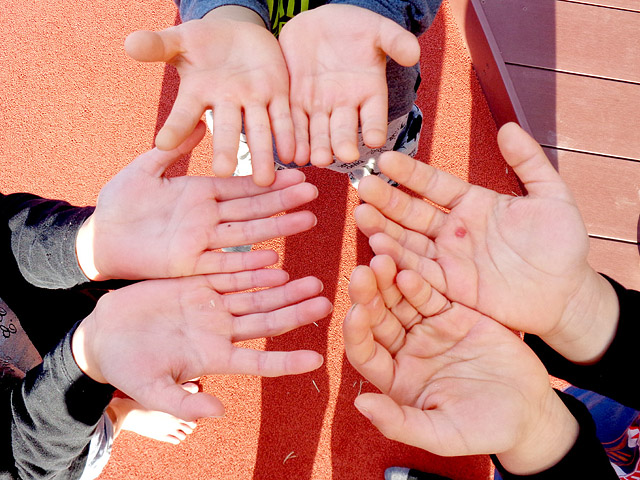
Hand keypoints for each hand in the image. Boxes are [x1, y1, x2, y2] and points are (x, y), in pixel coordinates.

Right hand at [72, 270, 331, 420]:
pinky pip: (230, 275)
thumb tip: (219, 411)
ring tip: (313, 281)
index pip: (259, 362)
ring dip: (284, 289)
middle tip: (326, 303)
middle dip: (296, 313)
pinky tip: (276, 264)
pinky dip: (252, 270)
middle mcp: (219, 331)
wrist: (103, 335)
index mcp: (214, 358)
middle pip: (266, 322)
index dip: (286, 361)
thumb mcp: (151, 391)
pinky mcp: (197, 285)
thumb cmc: (127, 368)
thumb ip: (183, 401)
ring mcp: (211, 307)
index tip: (317, 359)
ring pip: (255, 296)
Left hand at [76, 122, 317, 280]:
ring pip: (246, 233)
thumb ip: (174, 150)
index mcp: (200, 193)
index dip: (270, 180)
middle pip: (253, 208)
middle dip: (284, 201)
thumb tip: (203, 121)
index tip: (296, 173)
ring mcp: (201, 241)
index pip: (242, 184)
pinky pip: (223, 264)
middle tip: (314, 194)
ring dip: (277, 228)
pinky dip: (248, 264)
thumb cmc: (119, 203)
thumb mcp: (146, 169)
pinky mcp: (189, 263)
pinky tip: (274, 261)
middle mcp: (207, 217)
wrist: (99, 238)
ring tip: (307, 221)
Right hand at [125, 6, 293, 185]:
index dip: (174, 126)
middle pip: (225, 129)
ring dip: (262, 154)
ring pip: (258, 131)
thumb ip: (159, 44)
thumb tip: (130, 43)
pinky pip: (284, 117)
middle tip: (222, 172)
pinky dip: (289, 136)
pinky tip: (294, 157)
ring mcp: (253, 103)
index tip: (162, 143)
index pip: (183, 112)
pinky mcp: (277, 96)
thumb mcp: (181, 39)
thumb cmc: (203, 43)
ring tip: (265, 180)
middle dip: (224, 149)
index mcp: (199, 94)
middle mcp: (226, 105)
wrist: (238, 37)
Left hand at [279, 5, 419, 165]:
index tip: (375, 139)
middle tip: (344, 155)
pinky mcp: (296, 104)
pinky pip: (294, 124)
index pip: (374, 115)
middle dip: (343, 143)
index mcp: (369, 93)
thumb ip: (395, 40)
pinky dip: (293, 139)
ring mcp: (320, 108)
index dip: (375, 127)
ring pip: (319, 133)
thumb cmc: (354, 28)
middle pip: (344, 130)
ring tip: (318, 159)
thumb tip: (414, 52)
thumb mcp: (376, 30)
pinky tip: (292, 154)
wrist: (319, 24)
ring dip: (318, 147)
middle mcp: (345, 107)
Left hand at [344, 255, 577, 473]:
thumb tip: (359, 403)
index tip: (355, 313)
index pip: (366, 352)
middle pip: (378, 319)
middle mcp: (405, 350)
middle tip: (361, 272)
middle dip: (368, 296)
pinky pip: (430, 295)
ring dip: (388, 282)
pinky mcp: (451, 315)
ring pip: (400, 302)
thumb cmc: (485, 430)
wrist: (530, 410)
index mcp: (396, 379)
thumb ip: (401, 423)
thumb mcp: (444, 434)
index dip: (357, 333)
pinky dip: (419, 283)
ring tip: (380, 260)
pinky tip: (408, 271)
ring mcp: (428, 330)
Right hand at [355, 123, 618, 362]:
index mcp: (472, 204)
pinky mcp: (450, 287)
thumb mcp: (552, 197)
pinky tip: (379, 248)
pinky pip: (420, 273)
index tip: (386, 159)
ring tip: (361, 216)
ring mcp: (449, 259)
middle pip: (412, 212)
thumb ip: (529, 163)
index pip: (433, 184)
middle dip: (386, 200)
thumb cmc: (563, 245)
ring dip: (384, 229)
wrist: (567, 294)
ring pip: (409, 242)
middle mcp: (453, 229)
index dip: (410, 173)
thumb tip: (508, 127)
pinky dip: (399, 262)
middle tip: (362, 187)